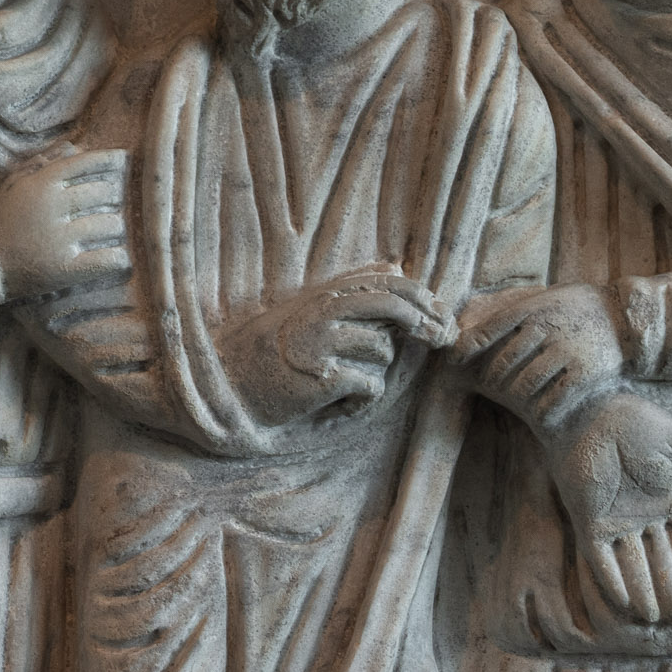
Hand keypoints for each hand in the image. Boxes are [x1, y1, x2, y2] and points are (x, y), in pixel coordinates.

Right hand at [0, 146, 130, 298]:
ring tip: (112, 230)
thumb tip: (79, 146)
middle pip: (106, 192)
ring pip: (111, 225)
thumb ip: (47, 160)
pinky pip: (106, 260)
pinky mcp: (65, 269)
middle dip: (114, 196)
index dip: (111, 159)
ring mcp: (61, 239)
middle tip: (112, 202)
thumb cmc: (1, 217)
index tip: (124, 159)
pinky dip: (119, 258)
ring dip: (116, 227)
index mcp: (43, 183)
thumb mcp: (18, 181)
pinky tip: (120, 257)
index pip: (87, 163)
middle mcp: (54, 208)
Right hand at [219, 265, 454, 425]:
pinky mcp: (324, 376)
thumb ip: (348, 292)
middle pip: (391, 304)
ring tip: (345, 385)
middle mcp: (324, 313)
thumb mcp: (306, 313)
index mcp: (323, 297)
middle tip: (442, 338)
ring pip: (382, 351)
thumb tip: (394, 266)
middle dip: (424, 320)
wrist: (229, 387)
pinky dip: (362, 401)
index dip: (419, 294)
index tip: (441, 311)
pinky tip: (339, 405)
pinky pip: (370, 386)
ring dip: (375, 373)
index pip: (384, 282)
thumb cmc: (271, 354)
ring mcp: (323, 343)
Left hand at [455, 283, 625, 416]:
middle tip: (492, 386)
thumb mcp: (549, 298)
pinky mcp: (584, 373)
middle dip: (493, 379)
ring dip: (516, 397)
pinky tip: (540, 416)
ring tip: (516, 399)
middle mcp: (548, 328)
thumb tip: (476, 331)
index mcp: (536, 308)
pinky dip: (541, 413)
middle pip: (504, 363)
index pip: (492, 327)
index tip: (453, 359)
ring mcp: (566, 351)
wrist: (628, 318)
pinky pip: (552, 401)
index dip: (470, 345)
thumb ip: (519, 312)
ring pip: (524, 385)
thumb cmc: (579, 308)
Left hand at [544, 390, 671, 624]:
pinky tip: (623, 601)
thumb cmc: (632, 422)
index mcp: (667, 502)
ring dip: (643, 592)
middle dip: (670, 591)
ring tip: (654, 619)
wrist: (588, 413)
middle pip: (660, 563)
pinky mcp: (588, 522)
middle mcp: (642, 519)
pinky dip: (611, 579)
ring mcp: (615, 523)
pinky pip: (600, 559)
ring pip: (633, 566)